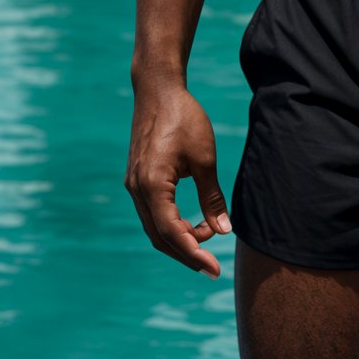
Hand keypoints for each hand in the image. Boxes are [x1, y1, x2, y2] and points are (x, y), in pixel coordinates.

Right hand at [125, 83, 232, 278]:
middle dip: (186, 254)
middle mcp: (137, 190)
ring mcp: (133, 185)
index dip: (194, 254)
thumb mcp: (204, 158)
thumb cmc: (184, 118)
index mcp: (152, 185)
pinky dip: (171, 224)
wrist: (158, 89)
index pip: (172, 233)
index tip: (214, 269)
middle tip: (212, 267)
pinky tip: (192, 223)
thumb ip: (212, 197)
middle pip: (159, 237)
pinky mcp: (137, 179)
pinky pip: (152, 213)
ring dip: (179, 239)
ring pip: (154, 227)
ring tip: (207, 241)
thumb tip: (224, 231)